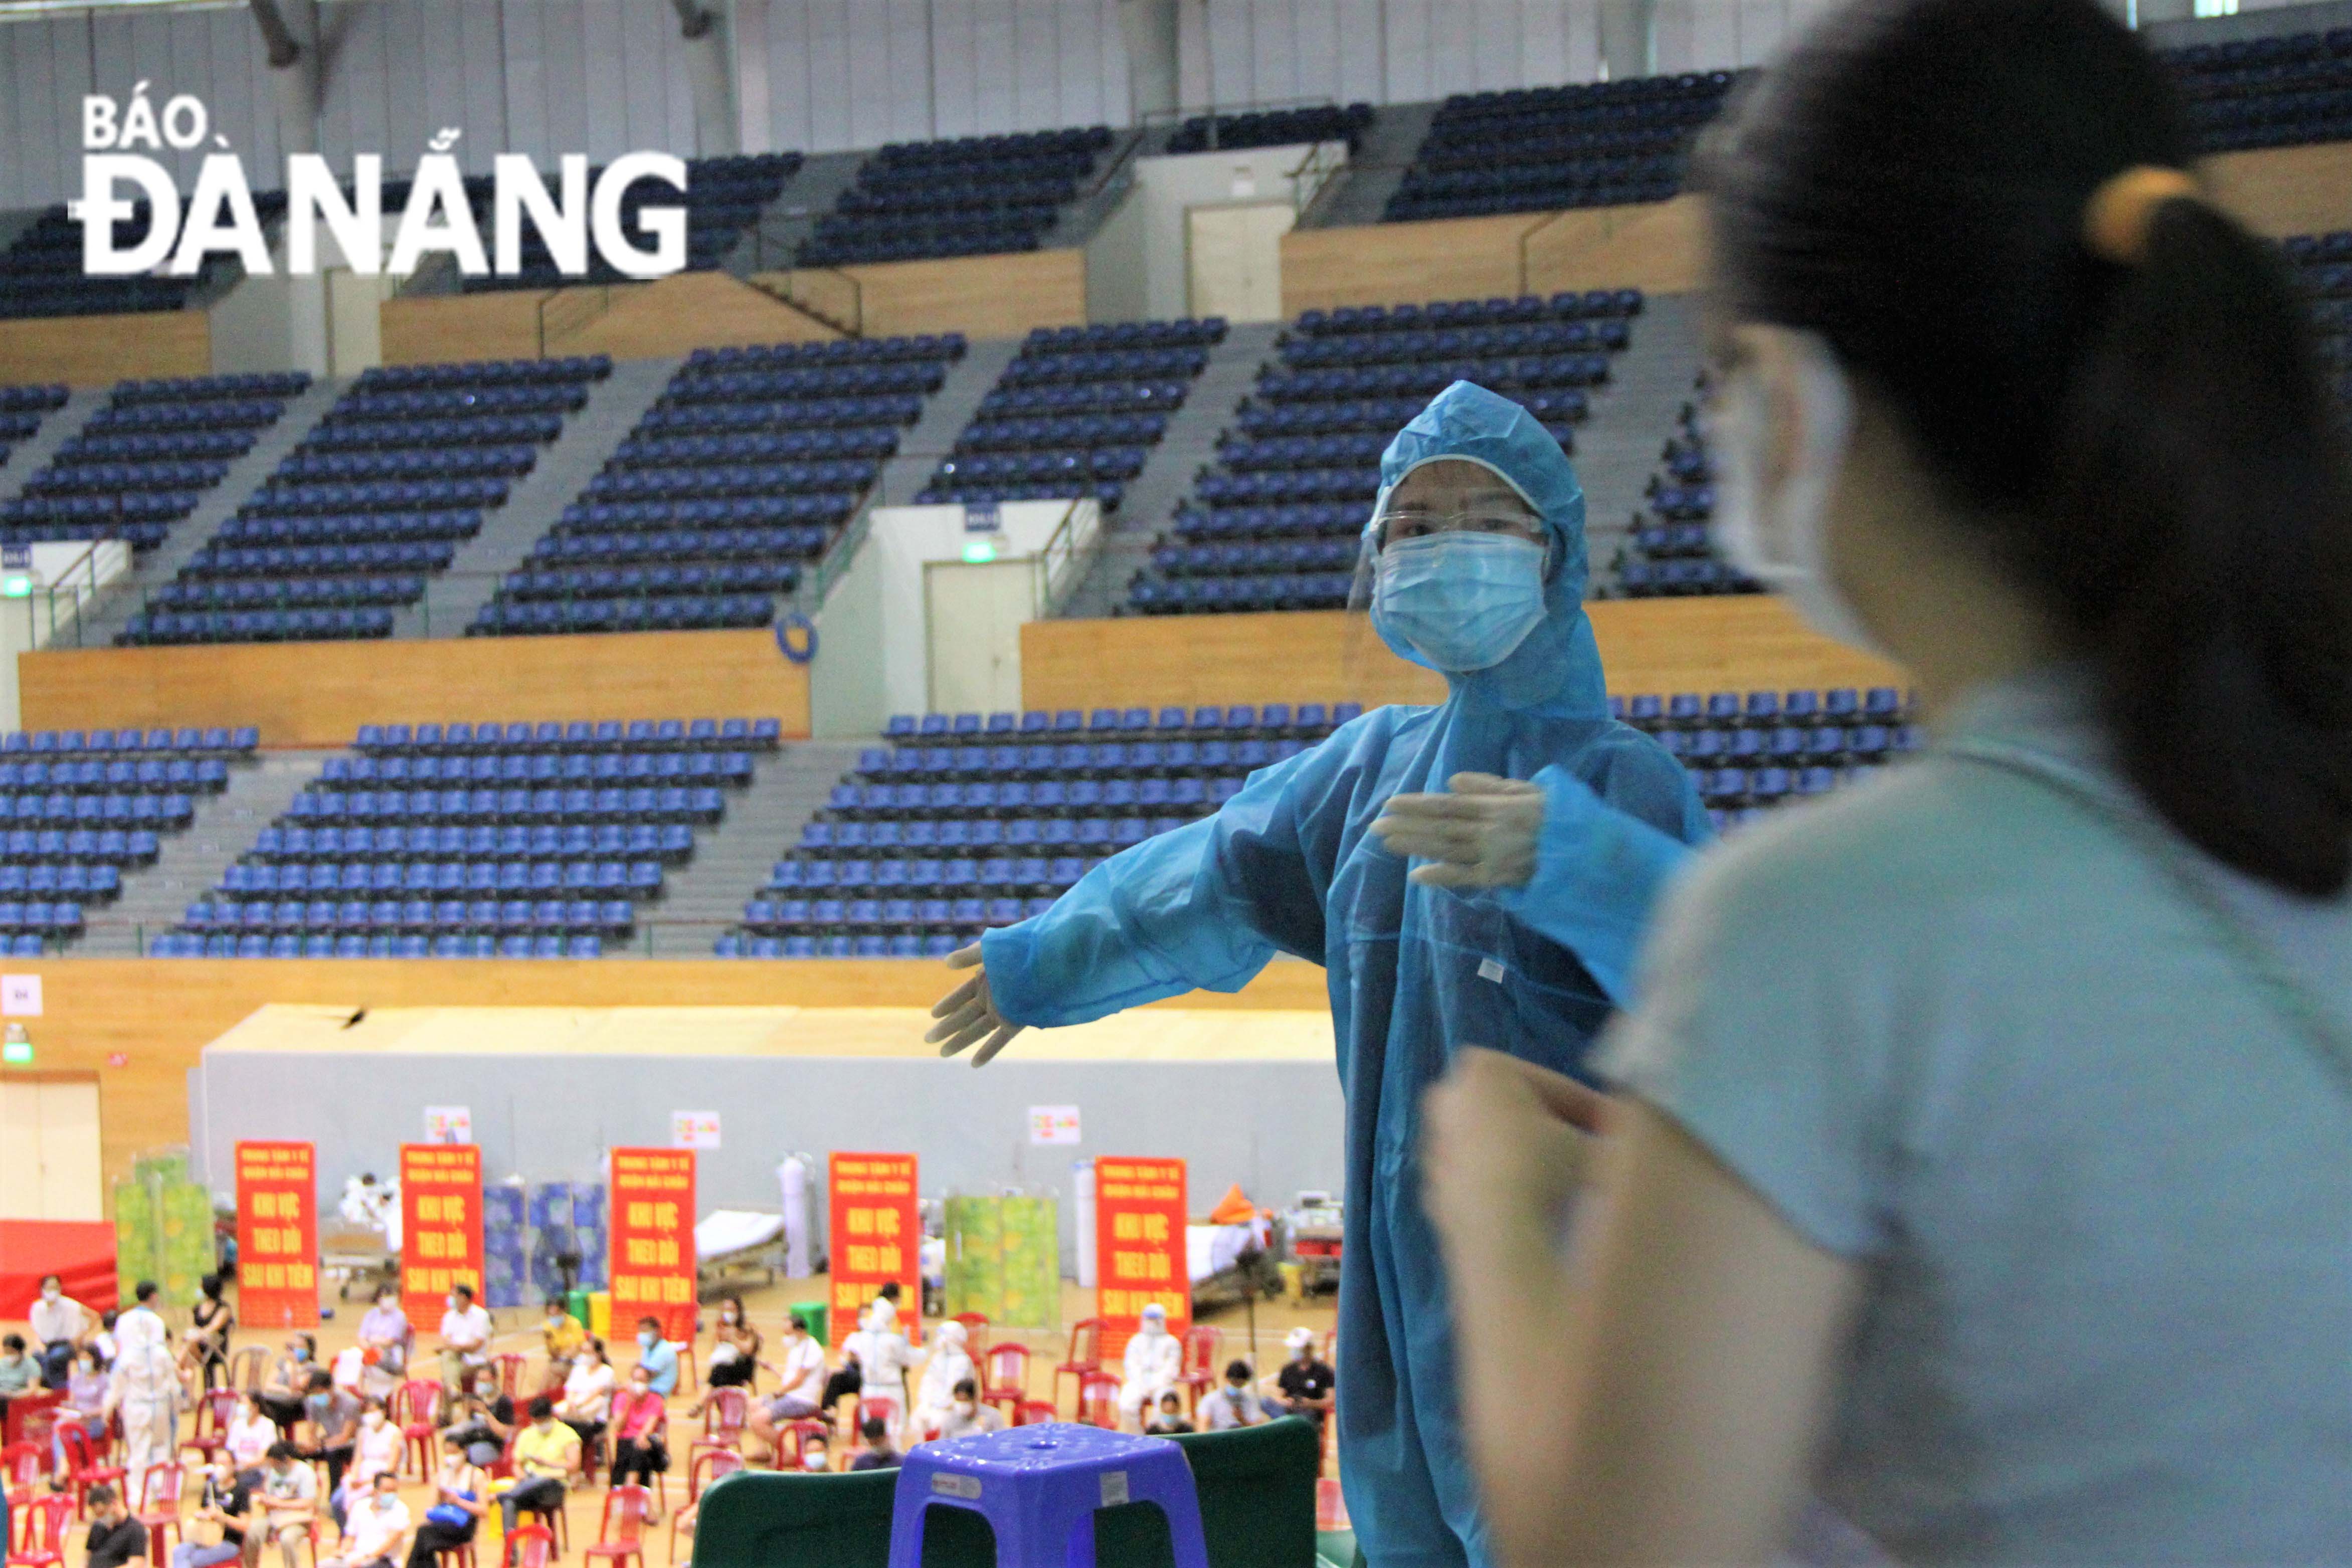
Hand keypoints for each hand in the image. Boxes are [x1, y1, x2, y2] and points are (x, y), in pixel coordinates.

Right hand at [925, 943, 1025, 1066]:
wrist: (1052, 956)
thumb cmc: (1023, 948)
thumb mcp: (991, 948)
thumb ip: (970, 956)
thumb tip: (946, 963)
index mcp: (986, 978)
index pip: (961, 995)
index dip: (947, 1004)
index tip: (933, 1014)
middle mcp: (992, 996)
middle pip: (964, 1015)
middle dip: (946, 1028)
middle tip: (927, 1039)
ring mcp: (1004, 1010)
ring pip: (976, 1029)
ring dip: (959, 1041)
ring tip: (942, 1053)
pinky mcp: (1017, 1021)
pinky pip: (1000, 1039)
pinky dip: (988, 1051)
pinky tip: (974, 1063)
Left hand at [1372, 773, 1546, 888]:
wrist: (1588, 849)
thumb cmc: (1558, 816)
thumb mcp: (1527, 790)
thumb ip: (1489, 785)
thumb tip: (1452, 780)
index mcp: (1494, 807)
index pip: (1447, 805)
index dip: (1417, 805)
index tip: (1391, 803)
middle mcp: (1488, 830)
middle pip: (1439, 827)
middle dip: (1406, 826)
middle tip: (1375, 825)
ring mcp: (1492, 856)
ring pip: (1445, 850)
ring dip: (1414, 846)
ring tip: (1386, 842)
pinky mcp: (1499, 878)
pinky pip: (1465, 877)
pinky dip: (1440, 876)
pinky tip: (1416, 876)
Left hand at [1419, 1047, 1610, 1239]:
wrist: (1498, 1233)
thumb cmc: (1543, 1171)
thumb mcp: (1589, 1143)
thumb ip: (1608, 1131)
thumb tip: (1626, 1136)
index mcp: (1484, 1068)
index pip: (1557, 1086)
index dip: (1594, 1111)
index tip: (1620, 1131)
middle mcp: (1449, 1096)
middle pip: (1523, 1113)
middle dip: (1557, 1132)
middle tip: (1593, 1155)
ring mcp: (1435, 1143)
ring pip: (1501, 1147)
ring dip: (1532, 1161)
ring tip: (1569, 1186)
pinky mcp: (1433, 1186)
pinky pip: (1483, 1179)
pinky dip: (1507, 1187)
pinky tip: (1536, 1208)